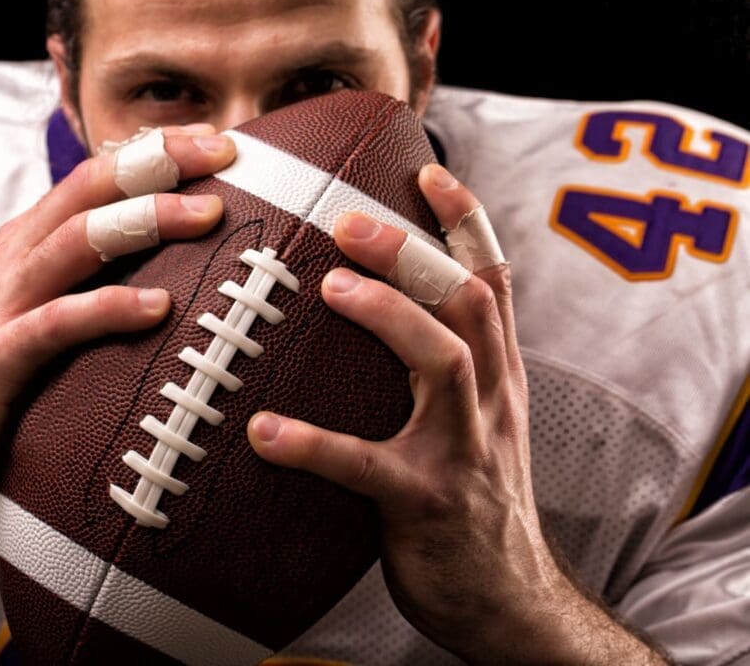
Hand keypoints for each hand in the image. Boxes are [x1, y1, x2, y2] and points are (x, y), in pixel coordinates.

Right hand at [0, 126, 235, 499]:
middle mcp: (14, 258)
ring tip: (208, 215)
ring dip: (147, 220)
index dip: (152, 150)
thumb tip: (160, 264)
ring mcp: (2, 303)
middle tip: (224, 152)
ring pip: (78, 240)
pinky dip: (110, 307)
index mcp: (27, 241)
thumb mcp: (32, 305)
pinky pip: (59, 322)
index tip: (214, 137)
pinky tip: (158, 307)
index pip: (93, 176)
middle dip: (158, 162)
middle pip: (89, 189)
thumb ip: (81, 277)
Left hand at [247, 165, 667, 662]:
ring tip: (329, 286)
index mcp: (497, 377)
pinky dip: (317, 444)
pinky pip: (367, 468)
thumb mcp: (476, 424)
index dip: (464, 223)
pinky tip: (265, 432)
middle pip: (466, 302)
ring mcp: (464, 451)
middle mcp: (490, 401)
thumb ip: (443, 369)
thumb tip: (382, 313)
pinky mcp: (426, 504)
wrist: (508, 600)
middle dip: (414, 250)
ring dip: (387, 315)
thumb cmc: (474, 502)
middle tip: (350, 219)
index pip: (491, 282)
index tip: (426, 172)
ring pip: (442, 361)